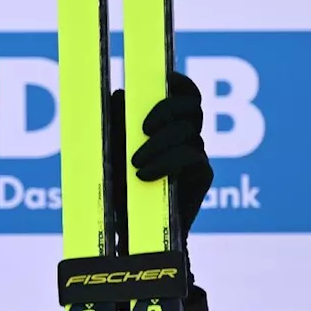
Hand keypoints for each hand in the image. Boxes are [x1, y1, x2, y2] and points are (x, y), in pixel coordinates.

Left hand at [110, 70, 213, 253]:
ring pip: (188, 132)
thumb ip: (115, 126)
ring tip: (135, 163)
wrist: (132, 232)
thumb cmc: (118, 190)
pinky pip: (191, 157)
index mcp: (167, 125)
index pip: (185, 94)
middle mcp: (187, 136)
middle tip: (143, 127)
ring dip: (160, 143)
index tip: (165, 79)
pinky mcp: (202, 175)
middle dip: (167, 109)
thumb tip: (118, 95)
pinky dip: (167, 162)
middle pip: (192, 107)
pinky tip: (144, 176)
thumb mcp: (109, 155)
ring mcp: (196, 155)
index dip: (180, 82)